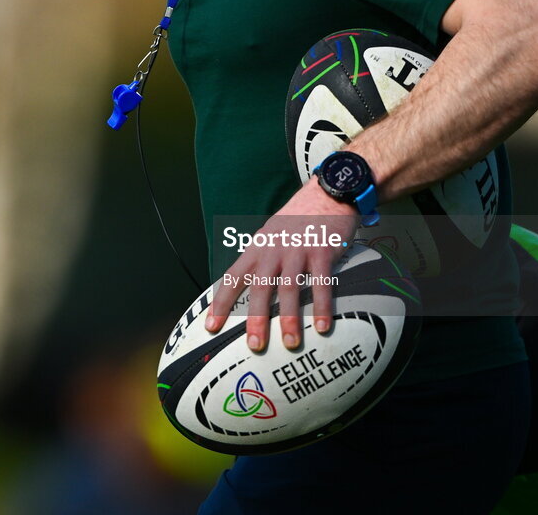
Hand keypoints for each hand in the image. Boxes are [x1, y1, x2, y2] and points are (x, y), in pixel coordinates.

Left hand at [205, 177, 358, 352]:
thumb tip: (247, 289)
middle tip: (255, 345)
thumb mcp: (271, 234)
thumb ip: (260, 259)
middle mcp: (274, 248)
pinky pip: (321, 282)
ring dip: (290, 318)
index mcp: (258, 247)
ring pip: (290, 287)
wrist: (327, 193)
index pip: (234, 276)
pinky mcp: (322, 250)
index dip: (221, 303)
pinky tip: (323, 326)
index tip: (211, 327)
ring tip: (290, 343)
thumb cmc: (298, 220)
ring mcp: (298, 249)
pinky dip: (321, 306)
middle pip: (261, 287)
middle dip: (256, 319)